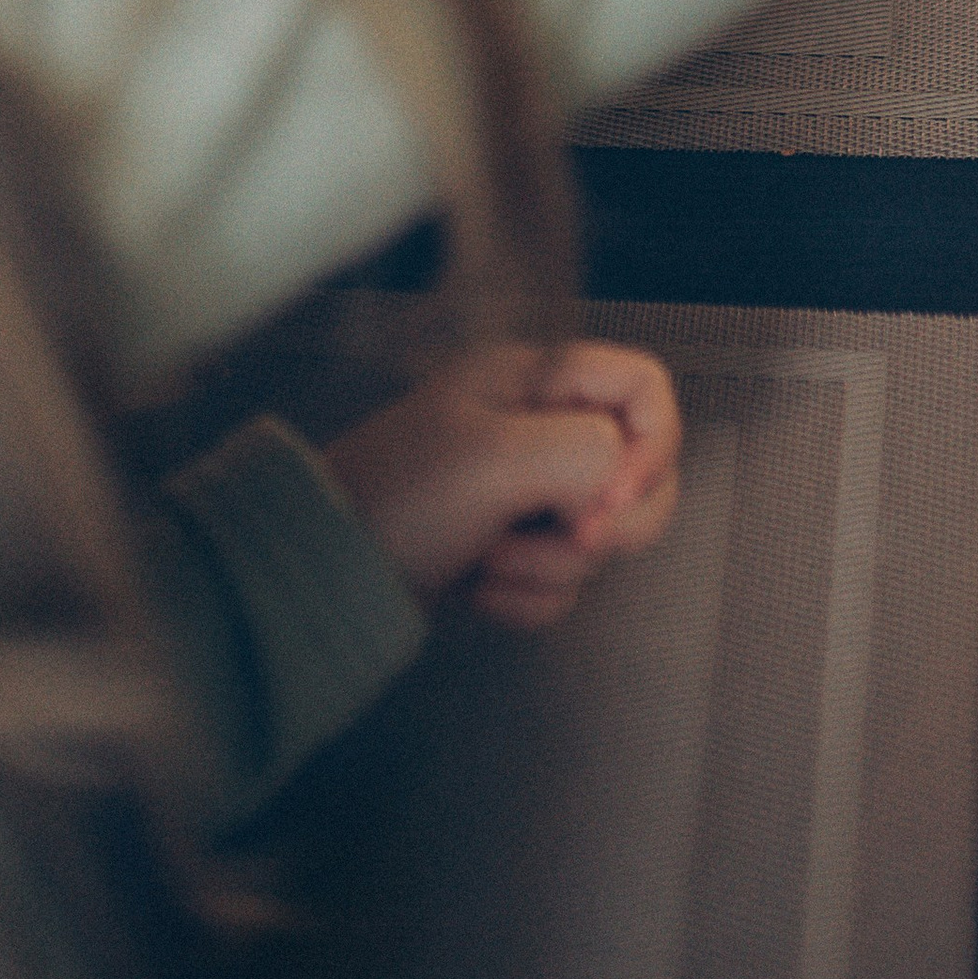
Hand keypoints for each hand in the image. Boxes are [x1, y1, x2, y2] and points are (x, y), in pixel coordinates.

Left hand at [321, 341, 681, 630]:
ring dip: (550, 566)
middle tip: (562, 534)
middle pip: (639, 475)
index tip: (611, 495)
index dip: (651, 445)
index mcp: (537, 381)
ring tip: (488, 558)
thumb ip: (584, 453)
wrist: (325, 575)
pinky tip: (477, 587)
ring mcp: (527, 493)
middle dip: (603, 523)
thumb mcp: (496, 457)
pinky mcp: (511, 551)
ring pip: (600, 538)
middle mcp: (540, 429)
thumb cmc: (398, 497)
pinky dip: (527, 597)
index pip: (645, 388)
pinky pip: (564, 583)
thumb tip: (615, 487)